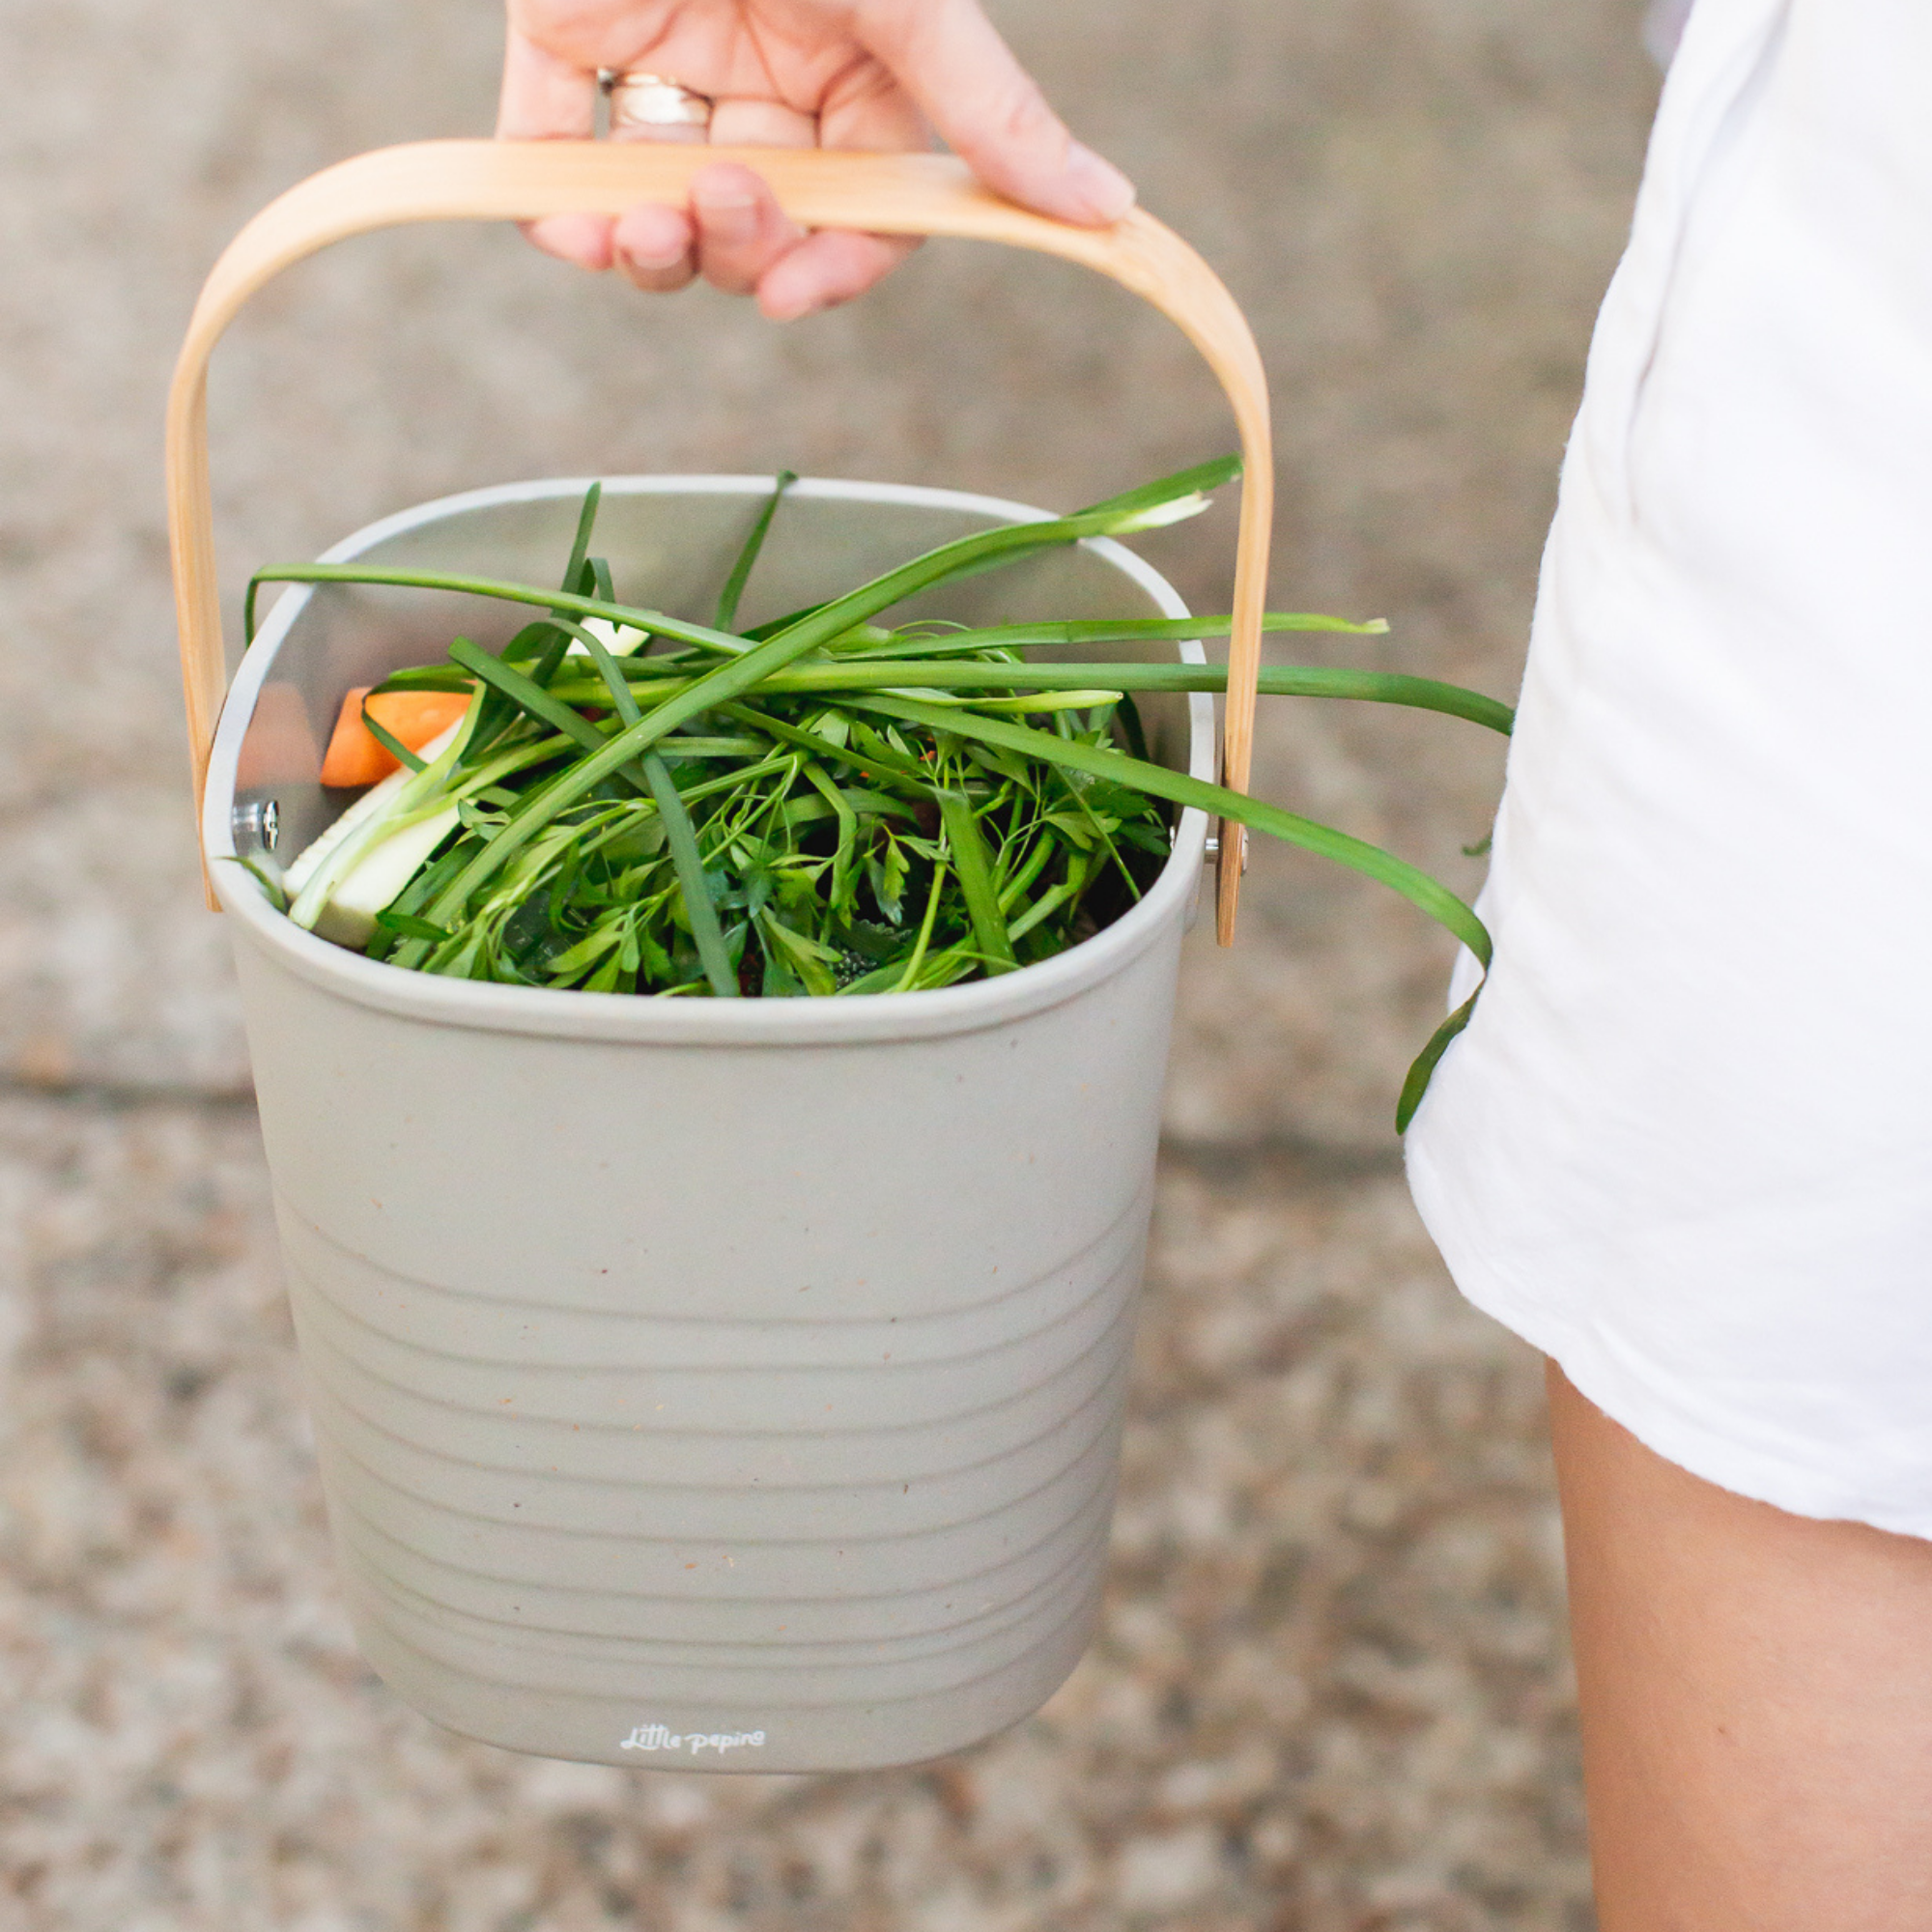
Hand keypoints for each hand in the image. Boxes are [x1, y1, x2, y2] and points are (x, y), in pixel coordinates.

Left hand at [498, 0, 1134, 319]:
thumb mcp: (904, 1)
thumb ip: (992, 112)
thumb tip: (1109, 211)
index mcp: (856, 66)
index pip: (862, 208)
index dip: (833, 266)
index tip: (794, 294)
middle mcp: (765, 77)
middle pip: (766, 223)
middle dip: (739, 244)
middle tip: (718, 202)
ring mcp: (662, 59)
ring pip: (664, 210)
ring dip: (654, 252)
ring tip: (639, 230)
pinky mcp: (562, 34)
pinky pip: (545, 156)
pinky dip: (551, 211)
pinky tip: (568, 228)